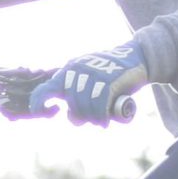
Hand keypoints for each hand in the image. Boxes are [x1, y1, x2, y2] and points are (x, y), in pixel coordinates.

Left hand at [29, 39, 147, 123]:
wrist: (137, 57)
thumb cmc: (111, 75)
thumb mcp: (88, 79)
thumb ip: (77, 95)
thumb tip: (72, 116)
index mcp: (67, 72)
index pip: (44, 90)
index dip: (40, 105)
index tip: (53, 112)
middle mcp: (76, 71)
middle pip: (72, 105)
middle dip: (81, 116)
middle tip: (93, 119)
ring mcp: (92, 74)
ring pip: (85, 107)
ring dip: (93, 118)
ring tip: (101, 121)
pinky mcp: (108, 80)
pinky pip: (100, 105)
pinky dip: (102, 116)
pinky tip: (105, 122)